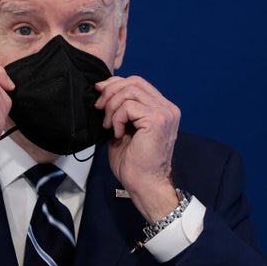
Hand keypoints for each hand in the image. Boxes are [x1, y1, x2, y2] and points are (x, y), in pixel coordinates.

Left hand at [95, 76, 180, 222]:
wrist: (144, 184)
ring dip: (112, 107)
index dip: (115, 84)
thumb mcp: (123, 128)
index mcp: (161, 108)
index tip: (99, 94)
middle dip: (110, 92)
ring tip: (109, 126)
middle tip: (99, 109)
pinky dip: (116, 118)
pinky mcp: (157, 120)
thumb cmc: (133, 163)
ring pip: (130, 91)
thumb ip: (120, 110)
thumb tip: (103, 91)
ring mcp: (164, 113)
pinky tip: (118, 134)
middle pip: (134, 81)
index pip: (137, 82)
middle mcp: (167, 108)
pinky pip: (128, 107)